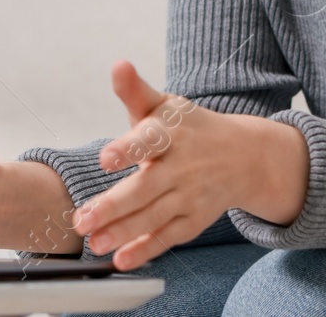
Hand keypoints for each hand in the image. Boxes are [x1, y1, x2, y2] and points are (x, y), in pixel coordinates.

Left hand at [68, 61, 309, 270]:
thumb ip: (135, 91)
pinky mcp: (193, 220)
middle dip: (113, 206)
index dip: (128, 149)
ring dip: (123, 232)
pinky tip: (120, 260)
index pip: (149, 140)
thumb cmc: (189, 128)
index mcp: (172, 133)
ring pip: (154, 217)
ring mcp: (189, 196)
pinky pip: (168, 237)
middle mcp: (182, 166)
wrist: (244, 156)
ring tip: (93, 242)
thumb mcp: (165, 105)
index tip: (105, 158)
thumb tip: (117, 65)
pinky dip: (145, 250)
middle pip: (146, 188)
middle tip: (81, 219)